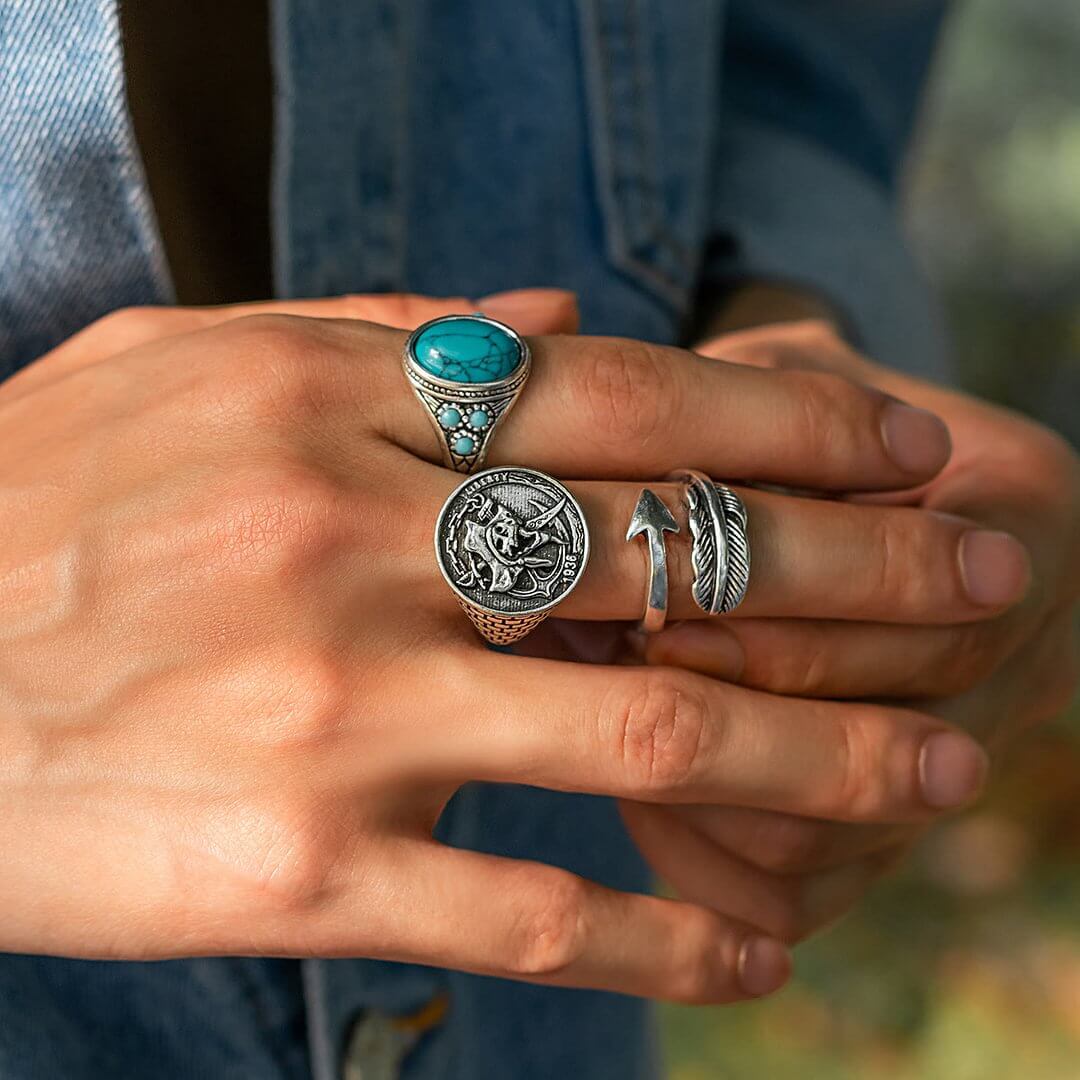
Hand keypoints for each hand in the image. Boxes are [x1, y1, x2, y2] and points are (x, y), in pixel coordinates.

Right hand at [0, 298, 997, 1002]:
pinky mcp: (301, 868)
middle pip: (670, 556)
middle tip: (988, 585)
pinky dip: (669, 932)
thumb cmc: (34, 509)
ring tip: (939, 768)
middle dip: (860, 571)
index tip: (904, 451)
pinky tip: (758, 950)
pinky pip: (536, 906)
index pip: (619, 402)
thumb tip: (557, 318)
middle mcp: (345, 543)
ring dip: (819, 758)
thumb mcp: (193, 368)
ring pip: (642, 737)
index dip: (786, 423)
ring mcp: (332, 710)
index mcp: (324, 404)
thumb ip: (383, 331)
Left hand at [631, 319, 1077, 942]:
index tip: (664, 619)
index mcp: (1023, 520)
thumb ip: (741, 429)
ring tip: (608, 725)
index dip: (791, 629)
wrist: (795, 474)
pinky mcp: (877, 825)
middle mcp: (1024, 651)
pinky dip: (699, 855)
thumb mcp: (764, 374)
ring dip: (705, 793)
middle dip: (740, 707)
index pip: (939, 619)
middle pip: (892, 740)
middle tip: (622, 665)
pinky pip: (793, 891)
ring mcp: (952, 753)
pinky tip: (637, 788)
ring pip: (833, 837)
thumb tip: (655, 535)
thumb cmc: (762, 408)